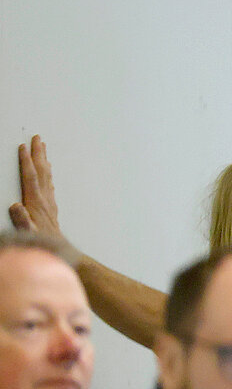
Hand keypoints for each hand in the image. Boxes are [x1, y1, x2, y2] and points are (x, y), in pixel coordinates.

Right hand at [9, 136, 72, 252]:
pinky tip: (47, 170)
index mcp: (36, 202)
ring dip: (44, 160)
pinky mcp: (50, 206)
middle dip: (38, 153)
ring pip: (46, 175)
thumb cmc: (39, 242)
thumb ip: (21, 219)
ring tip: (43, 147)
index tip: (23, 147)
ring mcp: (49, 201)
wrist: (57, 250)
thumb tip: (15, 206)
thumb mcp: (27, 233)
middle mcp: (44, 198)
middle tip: (38, 138)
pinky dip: (46, 173)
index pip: (30, 177)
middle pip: (41, 171)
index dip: (26, 161)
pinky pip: (48, 184)